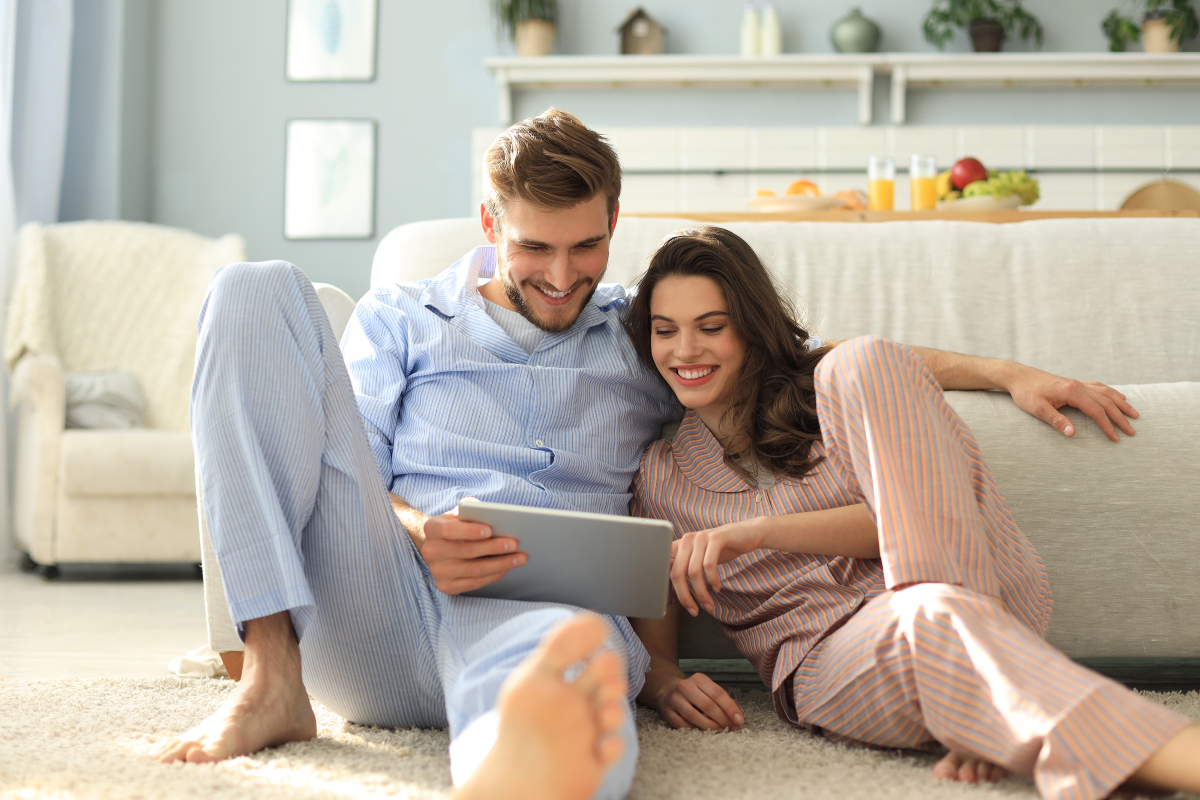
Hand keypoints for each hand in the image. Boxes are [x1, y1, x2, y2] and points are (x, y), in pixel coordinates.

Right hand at [420, 500, 525, 594]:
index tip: (490, 530)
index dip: (469, 531)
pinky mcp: (446, 586)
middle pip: (466, 551)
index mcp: (432, 528)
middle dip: (493, 548)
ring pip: (474, 570)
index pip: (449, 530)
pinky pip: (473, 583)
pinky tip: (506, 568)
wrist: (437, 547)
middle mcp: (431, 551)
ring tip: (519, 558)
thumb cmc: (454, 526)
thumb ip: (470, 508)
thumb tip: (487, 510)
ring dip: (500, 564)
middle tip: (514, 544)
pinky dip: (492, 576)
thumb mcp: (458, 513)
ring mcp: (438, 571)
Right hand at [654, 672, 744, 731]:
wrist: (667, 690)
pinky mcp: (667, 712)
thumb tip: (737, 718)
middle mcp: (685, 687)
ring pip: (693, 716)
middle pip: (707, 705)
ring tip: (720, 731)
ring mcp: (674, 699)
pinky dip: (694, 730)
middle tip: (731, 728)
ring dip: (710, 726)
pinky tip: (703, 732)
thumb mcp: (708, 689)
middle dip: (722, 719)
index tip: (739, 720)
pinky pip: (682, 725)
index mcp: (698, 679)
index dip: (730, 708)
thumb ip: (723, 701)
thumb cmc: (694, 692)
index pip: (717, 693)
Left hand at [671, 520, 763, 616]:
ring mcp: (701, 537)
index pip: (667, 569)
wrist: (747, 534)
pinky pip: (709, 565)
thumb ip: (686, 569)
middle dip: (685, 596)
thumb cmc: (722, 550)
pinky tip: (717, 588)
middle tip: (694, 611)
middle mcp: (687, 539)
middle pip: (677, 573)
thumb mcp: (701, 558)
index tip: (683, 605)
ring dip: (701, 593)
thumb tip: (676, 591)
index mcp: (680, 545)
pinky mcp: (716, 538)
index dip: (672, 589)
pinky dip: (713, 581)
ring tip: (709, 603)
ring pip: (693, 572)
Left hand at [1004, 364, 1136, 442]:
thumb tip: (1073, 434)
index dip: (1107, 425)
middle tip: (1132, 431)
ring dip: (1121, 403)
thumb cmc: (1025, 393)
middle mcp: (1078, 385)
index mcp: (1071, 392)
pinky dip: (1111, 393)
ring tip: (1134, 414)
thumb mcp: (1037, 409)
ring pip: (1106, 393)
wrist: (1018, 375)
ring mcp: (1077, 383)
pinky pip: (1099, 387)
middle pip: (1106, 402)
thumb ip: (1056, 420)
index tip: (1116, 438)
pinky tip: (1118, 396)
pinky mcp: (1074, 383)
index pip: (1096, 411)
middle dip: (1120, 417)